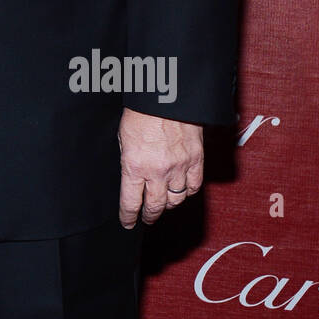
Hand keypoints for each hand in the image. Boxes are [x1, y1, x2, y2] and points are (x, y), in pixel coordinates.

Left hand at [117, 108, 202, 227]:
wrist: (166, 95)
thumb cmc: (140, 112)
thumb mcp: (123, 137)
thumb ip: (128, 160)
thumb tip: (131, 177)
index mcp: (134, 166)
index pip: (130, 202)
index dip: (128, 216)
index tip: (128, 223)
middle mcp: (157, 171)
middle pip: (155, 206)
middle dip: (149, 215)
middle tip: (147, 218)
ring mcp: (179, 167)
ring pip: (176, 199)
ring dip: (168, 203)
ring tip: (163, 203)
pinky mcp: (196, 159)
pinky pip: (194, 185)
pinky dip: (187, 191)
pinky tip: (182, 190)